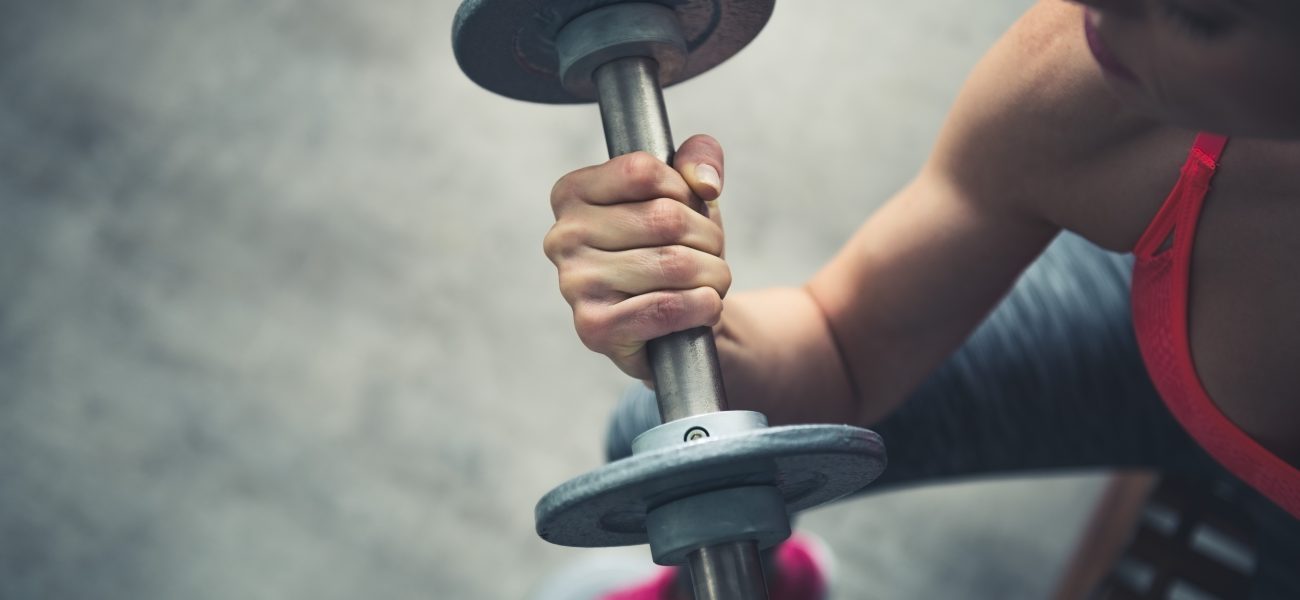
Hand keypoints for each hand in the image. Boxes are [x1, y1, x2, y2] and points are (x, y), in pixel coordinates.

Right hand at [544, 135, 728, 379]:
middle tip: (709, 254)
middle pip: (666, 219)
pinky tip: (704, 307)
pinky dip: (703, 306)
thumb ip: (700, 158)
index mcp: (573, 193)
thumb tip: (705, 181)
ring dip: (713, 274)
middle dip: (708, 237)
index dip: (684, 191)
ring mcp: (573, 283)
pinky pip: (666, 307)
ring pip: (674, 263)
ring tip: (709, 282)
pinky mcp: (593, 327)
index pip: (643, 172)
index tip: (689, 210)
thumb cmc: (673, 250)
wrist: (675, 325)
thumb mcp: (688, 194)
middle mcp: (563, 236)